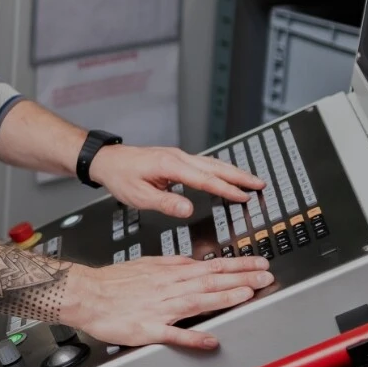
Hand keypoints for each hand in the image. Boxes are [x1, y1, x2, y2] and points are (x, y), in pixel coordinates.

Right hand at [62, 255, 273, 347]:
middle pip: (210, 280)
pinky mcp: (148, 328)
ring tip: (249, 293)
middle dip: (241, 277)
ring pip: (197, 300)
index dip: (237, 265)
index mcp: (169, 272)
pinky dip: (193, 337)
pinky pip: (173, 334)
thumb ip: (173, 265)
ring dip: (224, 296)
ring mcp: (160, 308)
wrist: (85, 293)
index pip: (210, 267)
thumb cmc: (112, 282)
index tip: (258, 263)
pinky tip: (211, 340)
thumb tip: (195, 263)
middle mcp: (168, 287)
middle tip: (266, 275)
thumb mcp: (147, 263)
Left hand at [89, 144, 263, 216]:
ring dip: (232, 171)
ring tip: (251, 179)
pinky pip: (204, 163)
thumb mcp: (139, 195)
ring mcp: (178, 156)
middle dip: (239, 175)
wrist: (108, 160)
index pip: (205, 179)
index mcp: (170, 166)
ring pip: (211, 162)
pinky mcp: (175, 159)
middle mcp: (177, 158)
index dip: (226, 189)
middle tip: (260, 184)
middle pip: (215, 166)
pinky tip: (226, 174)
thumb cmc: (120, 176)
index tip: (244, 197)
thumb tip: (188, 209)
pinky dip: (220, 169)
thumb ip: (165, 203)